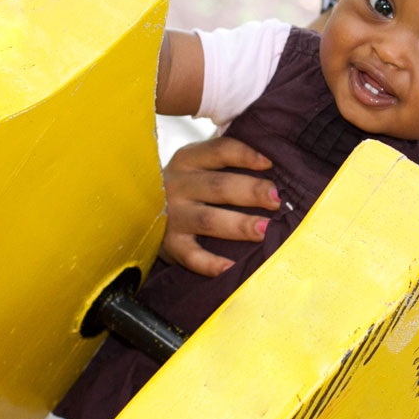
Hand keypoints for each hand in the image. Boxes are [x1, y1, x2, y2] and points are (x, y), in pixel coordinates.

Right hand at [160, 136, 279, 276]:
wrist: (142, 211)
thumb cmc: (187, 184)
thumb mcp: (197, 163)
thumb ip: (226, 156)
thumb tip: (271, 151)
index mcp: (188, 160)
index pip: (218, 151)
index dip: (245, 155)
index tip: (269, 163)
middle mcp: (178, 185)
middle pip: (218, 186)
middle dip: (251, 191)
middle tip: (277, 199)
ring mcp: (171, 216)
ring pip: (207, 220)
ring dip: (239, 225)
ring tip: (266, 230)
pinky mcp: (169, 244)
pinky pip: (190, 255)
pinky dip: (210, 264)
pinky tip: (232, 267)